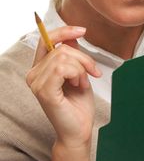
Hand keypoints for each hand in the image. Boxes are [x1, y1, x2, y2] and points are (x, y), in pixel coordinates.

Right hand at [26, 26, 101, 149]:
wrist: (79, 130)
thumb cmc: (78, 104)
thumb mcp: (79, 73)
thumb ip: (72, 55)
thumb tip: (73, 36)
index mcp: (40, 68)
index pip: (46, 39)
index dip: (64, 31)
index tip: (82, 30)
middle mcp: (34, 74)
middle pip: (61, 48)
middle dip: (83, 58)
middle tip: (92, 72)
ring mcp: (37, 83)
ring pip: (63, 57)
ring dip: (81, 68)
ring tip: (83, 82)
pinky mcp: (44, 91)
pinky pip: (62, 68)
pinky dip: (77, 74)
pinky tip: (79, 85)